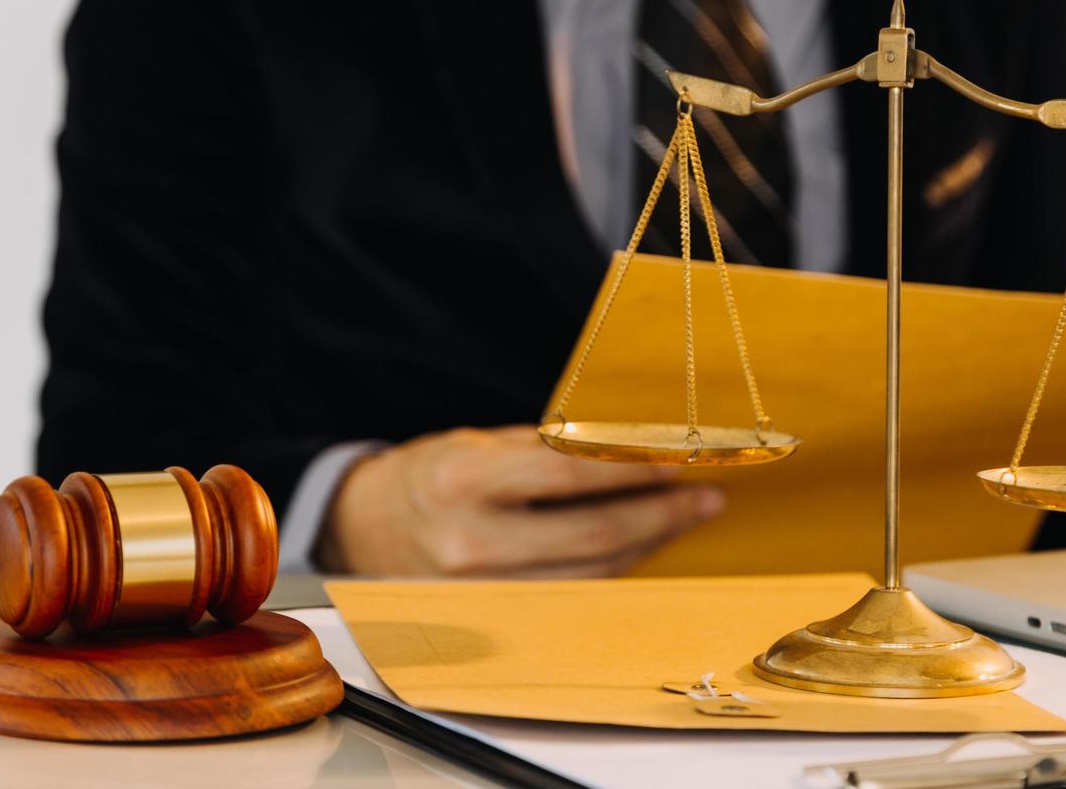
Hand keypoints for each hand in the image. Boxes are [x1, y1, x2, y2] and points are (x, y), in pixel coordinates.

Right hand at [315, 426, 724, 576]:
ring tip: (684, 519)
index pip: (568, 476)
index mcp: (462, 481)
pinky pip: (568, 596)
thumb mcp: (477, 445)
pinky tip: (641, 550)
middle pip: (591, 536)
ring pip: (588, 575)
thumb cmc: (427, 476)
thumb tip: (630, 446)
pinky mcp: (488, 621)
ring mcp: (478, 593)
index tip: (679, 460)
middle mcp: (469, 543)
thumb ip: (546, 451)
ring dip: (646, 547)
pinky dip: (611, 572)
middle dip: (659, 515)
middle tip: (705, 497)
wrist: (360, 529)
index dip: (631, 469)